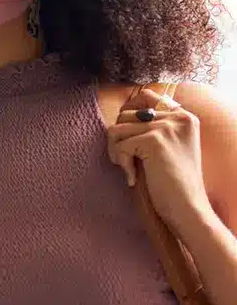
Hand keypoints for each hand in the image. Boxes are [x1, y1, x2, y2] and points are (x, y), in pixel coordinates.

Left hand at [107, 87, 210, 232]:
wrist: (188, 208)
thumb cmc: (173, 182)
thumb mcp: (169, 146)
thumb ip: (153, 127)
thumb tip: (121, 113)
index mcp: (184, 116)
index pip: (146, 96)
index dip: (128, 112)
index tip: (126, 135)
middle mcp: (178, 117)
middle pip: (125, 114)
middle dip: (118, 138)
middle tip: (125, 159)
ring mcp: (167, 127)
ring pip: (116, 129)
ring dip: (115, 151)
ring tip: (129, 168)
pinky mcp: (155, 141)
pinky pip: (119, 145)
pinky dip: (121, 163)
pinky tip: (133, 177)